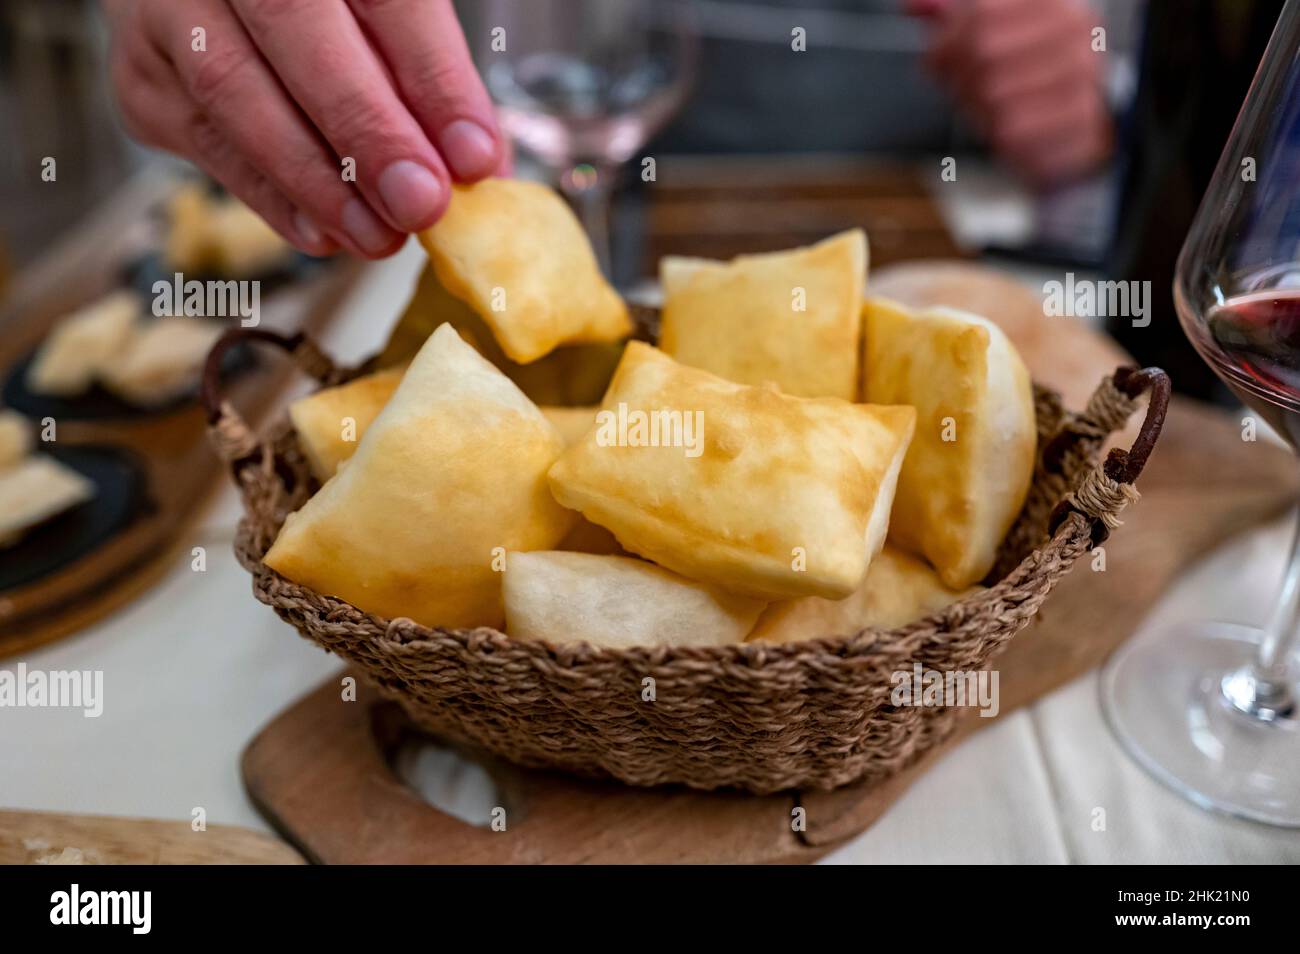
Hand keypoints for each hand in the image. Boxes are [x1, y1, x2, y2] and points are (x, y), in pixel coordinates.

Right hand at [104, 0, 504, 258]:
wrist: (224, 6)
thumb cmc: (326, 17)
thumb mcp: (385, 22)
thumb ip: (428, 77)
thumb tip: (480, 166)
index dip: (433, 77)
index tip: (476, 156)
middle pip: (296, 29)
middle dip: (368, 130)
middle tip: (421, 202)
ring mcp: (169, 9)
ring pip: (234, 91)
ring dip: (318, 181)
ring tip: (381, 235)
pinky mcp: (141, 76)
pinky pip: (207, 143)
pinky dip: (272, 197)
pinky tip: (324, 232)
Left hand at [908, 0, 1113, 186]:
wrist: (1078, 109)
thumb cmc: (1022, 65)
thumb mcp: (991, 28)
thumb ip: (951, 14)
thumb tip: (910, 6)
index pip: (981, 14)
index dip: (946, 42)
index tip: (937, 60)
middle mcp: (1072, 26)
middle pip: (983, 53)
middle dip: (957, 77)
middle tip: (958, 89)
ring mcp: (1082, 70)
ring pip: (995, 95)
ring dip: (975, 109)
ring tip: (982, 108)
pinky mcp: (1080, 115)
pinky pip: (1013, 131)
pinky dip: (996, 134)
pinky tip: (1001, 128)